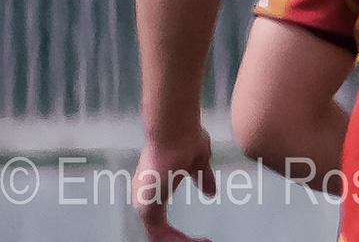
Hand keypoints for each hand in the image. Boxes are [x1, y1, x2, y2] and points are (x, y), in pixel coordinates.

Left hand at [132, 121, 214, 241]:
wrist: (175, 131)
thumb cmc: (186, 139)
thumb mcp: (199, 163)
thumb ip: (201, 179)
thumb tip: (210, 192)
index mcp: (154, 189)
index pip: (162, 221)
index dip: (179, 234)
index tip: (201, 237)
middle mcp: (144, 199)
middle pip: (160, 232)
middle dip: (181, 241)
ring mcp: (144, 204)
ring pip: (159, 236)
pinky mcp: (147, 207)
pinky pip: (159, 235)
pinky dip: (178, 241)